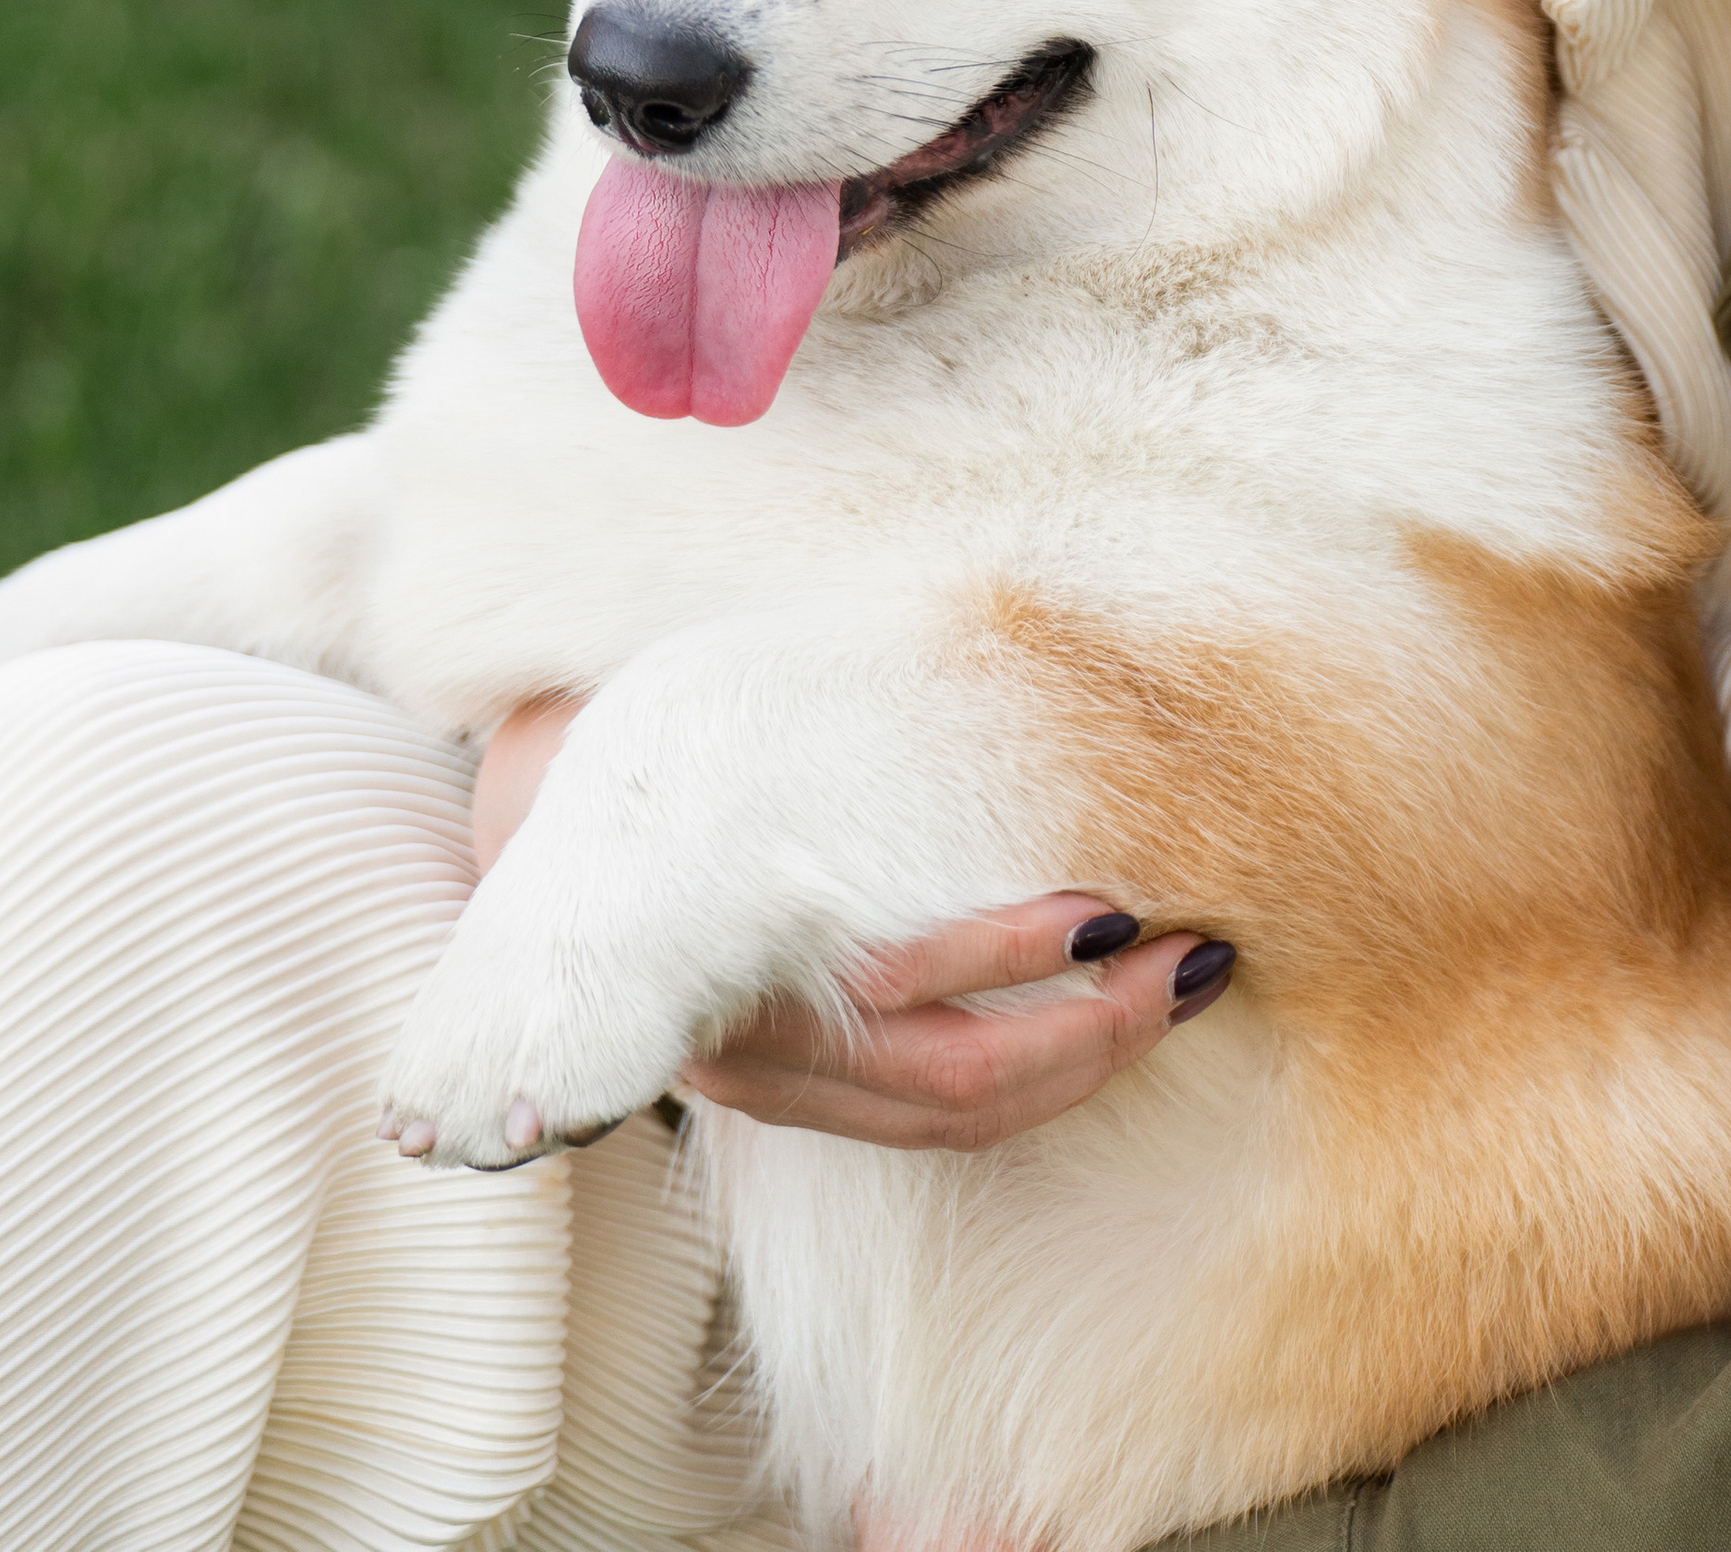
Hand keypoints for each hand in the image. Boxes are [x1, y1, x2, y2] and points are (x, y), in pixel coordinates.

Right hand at [469, 695, 1234, 1154]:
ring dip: (1086, 1063)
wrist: (538, 830)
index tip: (1113, 903)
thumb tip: (945, 609)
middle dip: (1091, 1029)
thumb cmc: (649, 740)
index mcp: (728, 940)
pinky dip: (1037, 1082)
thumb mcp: (708, 701)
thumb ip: (809, 700)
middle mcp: (753, 1042)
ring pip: (953, 1118)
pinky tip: (1111, 1020)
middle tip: (1192, 955)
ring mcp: (776, 1084)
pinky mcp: (802, 1097)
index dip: (1007, 955)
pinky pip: (933, 1120)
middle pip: (950, 1080)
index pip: (893, 982)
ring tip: (1181, 984)